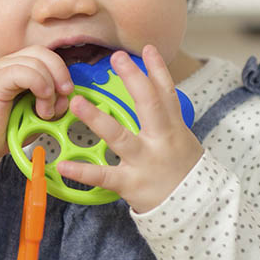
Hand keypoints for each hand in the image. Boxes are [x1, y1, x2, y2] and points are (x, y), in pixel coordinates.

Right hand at [0, 45, 72, 188]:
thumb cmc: (2, 131)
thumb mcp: (34, 116)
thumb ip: (51, 104)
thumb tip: (69, 98)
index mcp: (18, 69)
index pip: (46, 56)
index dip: (62, 72)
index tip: (67, 96)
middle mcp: (8, 64)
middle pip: (43, 53)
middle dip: (61, 73)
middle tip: (64, 96)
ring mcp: (0, 70)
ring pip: (37, 60)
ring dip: (50, 86)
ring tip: (46, 111)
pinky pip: (23, 71)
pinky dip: (40, 85)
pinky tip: (40, 105)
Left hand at [56, 45, 203, 213]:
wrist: (197, 211)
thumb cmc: (184, 172)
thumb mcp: (182, 141)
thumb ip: (166, 119)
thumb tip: (154, 91)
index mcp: (173, 129)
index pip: (166, 94)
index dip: (158, 70)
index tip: (147, 48)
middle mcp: (160, 140)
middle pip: (148, 104)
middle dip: (134, 79)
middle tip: (117, 57)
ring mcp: (145, 161)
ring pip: (120, 136)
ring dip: (96, 118)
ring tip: (76, 102)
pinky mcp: (131, 183)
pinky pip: (104, 176)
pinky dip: (82, 172)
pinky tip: (62, 164)